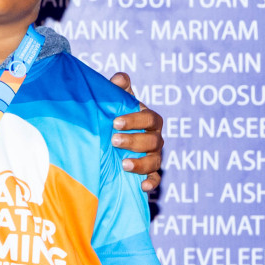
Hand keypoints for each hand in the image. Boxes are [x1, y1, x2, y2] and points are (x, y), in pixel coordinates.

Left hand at [109, 71, 163, 193]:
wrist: (108, 139)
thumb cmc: (113, 117)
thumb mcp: (114, 102)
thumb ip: (117, 89)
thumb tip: (120, 78)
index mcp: (148, 119)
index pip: (149, 118)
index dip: (135, 120)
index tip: (115, 122)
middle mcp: (154, 138)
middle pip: (153, 140)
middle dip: (134, 141)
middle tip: (113, 140)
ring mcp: (153, 156)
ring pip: (155, 161)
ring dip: (141, 163)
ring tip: (124, 164)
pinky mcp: (149, 173)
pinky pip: (156, 179)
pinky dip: (151, 183)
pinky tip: (142, 186)